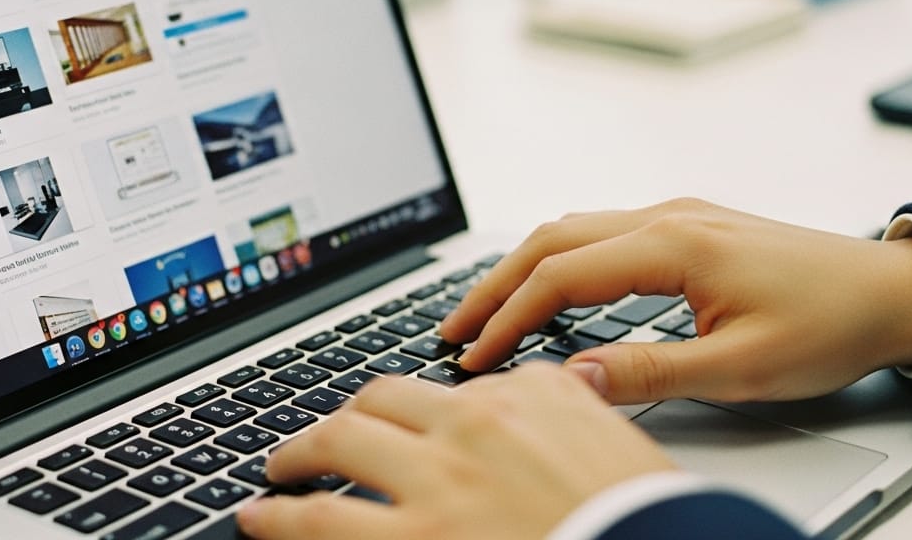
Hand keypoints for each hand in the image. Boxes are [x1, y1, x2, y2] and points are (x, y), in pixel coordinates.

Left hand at [236, 363, 675, 539]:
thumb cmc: (649, 522)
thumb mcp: (620, 449)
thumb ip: (575, 413)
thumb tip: (549, 394)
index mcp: (533, 398)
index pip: (452, 389)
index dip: (417, 412)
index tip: (399, 425)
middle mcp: (477, 426)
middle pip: (382, 400)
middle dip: (345, 417)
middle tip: (324, 438)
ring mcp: (440, 482)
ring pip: (339, 443)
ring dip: (300, 453)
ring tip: (281, 468)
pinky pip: (322, 521)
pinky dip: (281, 516)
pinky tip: (262, 516)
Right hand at [441, 198, 911, 403]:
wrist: (892, 290)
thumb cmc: (830, 323)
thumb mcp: (742, 367)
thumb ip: (652, 371)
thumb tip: (574, 376)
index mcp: (674, 245)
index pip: (561, 275)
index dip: (509, 318)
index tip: (475, 357)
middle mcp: (667, 217)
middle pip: (551, 239)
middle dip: (494, 284)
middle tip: (454, 328)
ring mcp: (676, 215)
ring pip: (572, 229)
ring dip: (523, 268)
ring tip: (487, 311)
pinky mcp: (688, 226)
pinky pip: (601, 232)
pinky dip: (559, 261)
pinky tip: (549, 290)